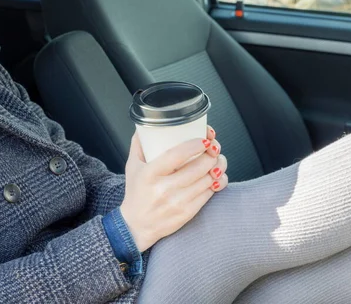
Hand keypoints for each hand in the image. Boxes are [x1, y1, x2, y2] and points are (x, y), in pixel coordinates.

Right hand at [120, 126, 227, 251]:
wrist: (136, 225)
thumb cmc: (136, 193)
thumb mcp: (132, 166)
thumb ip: (139, 144)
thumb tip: (147, 125)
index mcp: (150, 173)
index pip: (177, 155)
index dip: (195, 145)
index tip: (204, 139)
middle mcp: (163, 188)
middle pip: (199, 166)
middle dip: (212, 154)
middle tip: (214, 147)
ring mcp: (177, 202)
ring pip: (208, 179)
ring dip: (218, 166)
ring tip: (217, 160)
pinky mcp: (187, 213)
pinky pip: (209, 194)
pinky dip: (217, 182)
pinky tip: (216, 176)